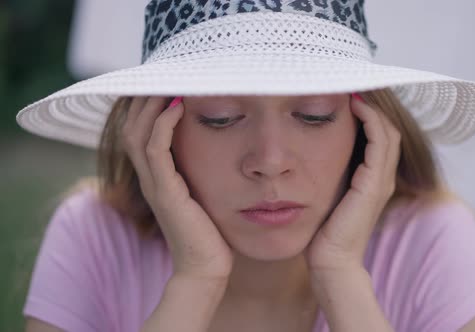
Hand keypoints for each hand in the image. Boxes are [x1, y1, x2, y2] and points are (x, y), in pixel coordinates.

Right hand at [122, 97, 233, 280]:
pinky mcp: (166, 193)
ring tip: (168, 82)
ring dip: (151, 105)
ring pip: (138, 134)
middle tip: (161, 74)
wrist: (207, 268)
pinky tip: (178, 107)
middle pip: (130, 127)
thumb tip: (218, 147)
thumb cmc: (210, 232)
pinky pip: (156, 150)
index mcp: (157, 177)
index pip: (139, 132)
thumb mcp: (202, 194)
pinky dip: (164, 125)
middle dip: (142, 99)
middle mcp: (150, 179)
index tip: (163, 82)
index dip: (145, 107)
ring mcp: (155, 185)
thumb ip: (198, 173)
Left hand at [305, 96, 400, 272]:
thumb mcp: (328, 194)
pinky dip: (370, 120)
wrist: (331, 260)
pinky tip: (353, 107)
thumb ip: (329, 174)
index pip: (381, 136)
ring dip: (373, 108)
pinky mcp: (373, 184)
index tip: (348, 95)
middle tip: (353, 85)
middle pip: (388, 129)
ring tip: (354, 89)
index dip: (369, 114)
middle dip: (373, 105)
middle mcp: (382, 177)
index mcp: (374, 179)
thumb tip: (309, 153)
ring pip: (387, 131)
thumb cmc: (325, 230)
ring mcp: (381, 180)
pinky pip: (379, 142)